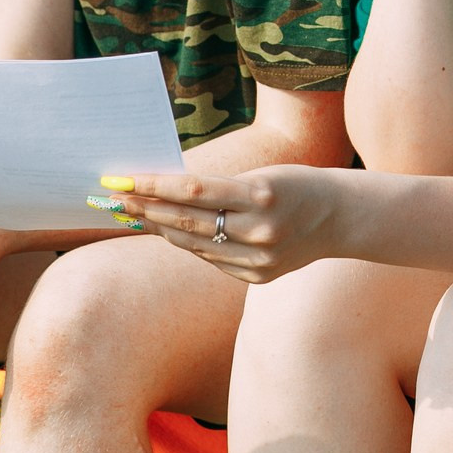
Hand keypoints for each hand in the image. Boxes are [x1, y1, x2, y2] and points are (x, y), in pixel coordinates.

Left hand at [101, 166, 349, 282]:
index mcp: (261, 194)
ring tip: (132, 214)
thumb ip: (215, 187)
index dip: (151, 185)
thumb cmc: (295, 184)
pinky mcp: (258, 277)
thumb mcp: (259, 175)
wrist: (341, 218)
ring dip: (159, 228)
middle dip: (144, 209)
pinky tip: (170, 231)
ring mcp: (259, 259)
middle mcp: (260, 230)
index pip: (191, 190)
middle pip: (186, 221)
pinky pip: (212, 258)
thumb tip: (160, 190)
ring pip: (194, 243)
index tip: (119, 180)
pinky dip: (190, 243)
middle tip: (112, 198)